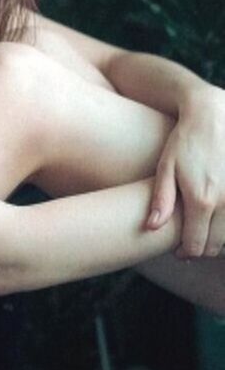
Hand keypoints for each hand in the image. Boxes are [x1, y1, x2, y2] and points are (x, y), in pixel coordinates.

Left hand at [147, 84, 224, 257]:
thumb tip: (151, 228)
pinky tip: (216, 215)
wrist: (214, 117)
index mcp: (201, 200)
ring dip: (217, 238)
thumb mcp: (166, 167)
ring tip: (202, 227)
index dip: (185, 252)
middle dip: (201, 248)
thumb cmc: (185, 142)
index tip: (177, 251)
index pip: (196, 245)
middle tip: (188, 241)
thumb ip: (160, 200)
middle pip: (215, 246)